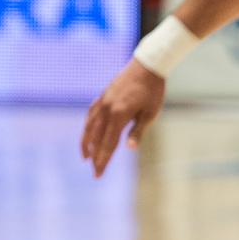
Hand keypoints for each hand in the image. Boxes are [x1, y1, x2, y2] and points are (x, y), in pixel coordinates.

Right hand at [81, 59, 165, 177]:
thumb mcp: (150, 113)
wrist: (147, 65)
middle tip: (94, 171)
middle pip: (96, 138)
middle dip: (95, 156)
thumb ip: (138, 131)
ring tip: (85, 156)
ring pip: (89, 126)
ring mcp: (103, 102)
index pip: (108, 144)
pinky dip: (88, 126)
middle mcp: (107, 109)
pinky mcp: (103, 96)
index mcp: (119, 115)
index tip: (98, 174)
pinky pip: (91, 114)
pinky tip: (88, 133)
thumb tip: (129, 148)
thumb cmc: (153, 91)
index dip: (103, 160)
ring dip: (86, 142)